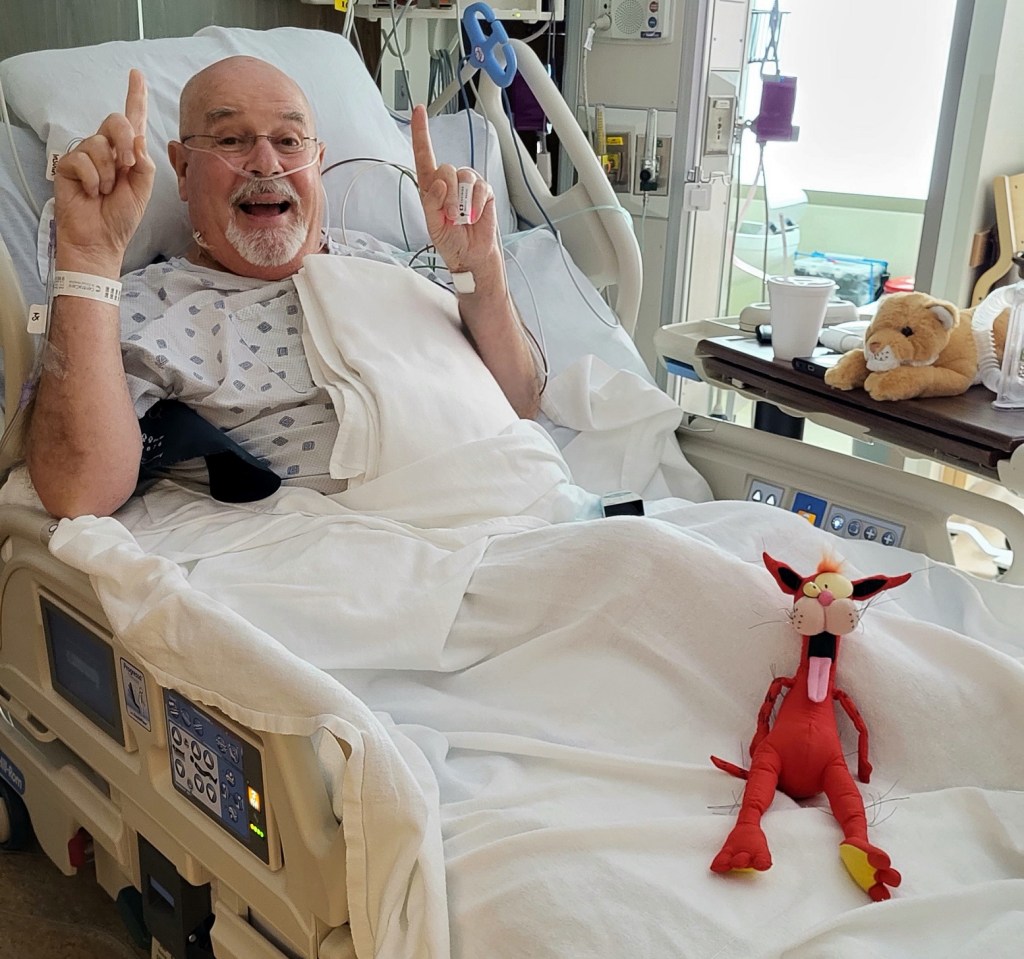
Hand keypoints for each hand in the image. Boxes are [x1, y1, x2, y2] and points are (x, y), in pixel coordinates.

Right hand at [53, 69, 154, 271]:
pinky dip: (92, 180)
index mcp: (128, 154)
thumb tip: (137, 136)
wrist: (101, 239)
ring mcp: (86, 156)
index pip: (132, 121)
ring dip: (108, 173)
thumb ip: (143, 162)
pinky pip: (82, 161)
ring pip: (99, 144)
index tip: (137, 74)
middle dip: (124, 141)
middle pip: (115, 122)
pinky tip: (90, 192)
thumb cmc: (121, 216)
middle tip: (127, 167)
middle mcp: (106, 150)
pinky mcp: (68, 165)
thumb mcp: (142, 189)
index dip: (135, 97)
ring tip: (105, 191)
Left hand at [411, 104, 498, 274]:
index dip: (422, 132)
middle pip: (446, 168)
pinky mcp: (484, 192)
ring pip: (463, 176)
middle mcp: (449, 182)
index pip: (424, 155)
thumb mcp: (432, 225)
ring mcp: (468, 186)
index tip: (419, 111)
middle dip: (447, 192)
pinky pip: (480, 188)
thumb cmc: (450, 241)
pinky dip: (476, 204)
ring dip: (462, 201)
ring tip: (462, 219)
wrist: (471, 255)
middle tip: (449, 214)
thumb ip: (431, 202)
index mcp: (431, 187)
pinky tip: (474, 216)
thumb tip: (440, 182)